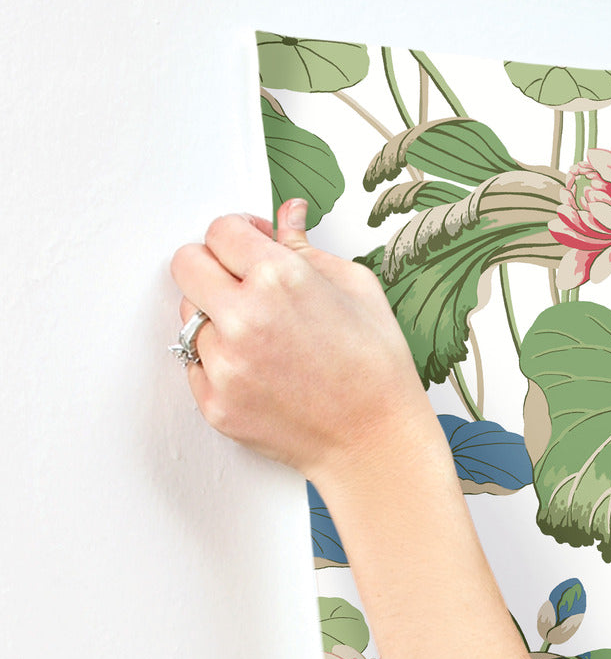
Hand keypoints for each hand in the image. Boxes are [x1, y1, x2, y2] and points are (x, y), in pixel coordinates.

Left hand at [169, 198, 446, 490]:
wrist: (377, 443)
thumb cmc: (377, 371)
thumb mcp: (358, 290)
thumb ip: (308, 248)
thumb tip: (287, 216)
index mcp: (280, 279)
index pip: (219, 230)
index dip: (238, 234)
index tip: (250, 247)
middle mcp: (244, 318)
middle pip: (186, 264)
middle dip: (213, 266)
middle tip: (243, 284)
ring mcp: (225, 365)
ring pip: (190, 317)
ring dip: (217, 320)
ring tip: (264, 340)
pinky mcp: (215, 403)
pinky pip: (196, 365)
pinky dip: (220, 363)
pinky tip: (261, 372)